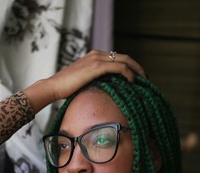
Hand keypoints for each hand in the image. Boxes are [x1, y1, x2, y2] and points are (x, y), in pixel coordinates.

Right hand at [23, 50, 146, 112]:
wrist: (53, 87)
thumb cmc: (65, 89)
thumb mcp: (83, 82)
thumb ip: (95, 81)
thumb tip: (106, 91)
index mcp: (93, 56)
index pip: (117, 58)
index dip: (129, 66)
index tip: (137, 77)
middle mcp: (97, 54)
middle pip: (124, 57)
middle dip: (137, 66)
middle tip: (145, 78)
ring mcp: (96, 59)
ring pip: (124, 60)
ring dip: (136, 69)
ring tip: (143, 80)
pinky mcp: (96, 66)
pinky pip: (119, 67)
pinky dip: (128, 73)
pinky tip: (133, 81)